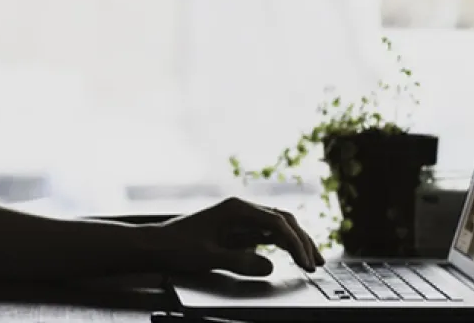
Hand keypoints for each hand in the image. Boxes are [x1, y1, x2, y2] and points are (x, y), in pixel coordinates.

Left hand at [150, 197, 324, 275]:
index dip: (295, 243)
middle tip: (317, 263)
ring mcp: (240, 218)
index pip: (276, 222)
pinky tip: (292, 256)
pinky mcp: (237, 229)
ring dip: (296, 241)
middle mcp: (241, 209)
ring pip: (278, 226)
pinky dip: (282, 245)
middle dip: (302, 241)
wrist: (156, 245)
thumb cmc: (177, 247)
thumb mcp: (208, 257)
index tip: (305, 262)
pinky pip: (266, 234)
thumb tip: (270, 265)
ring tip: (312, 260)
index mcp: (236, 209)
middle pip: (283, 221)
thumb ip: (240, 261)